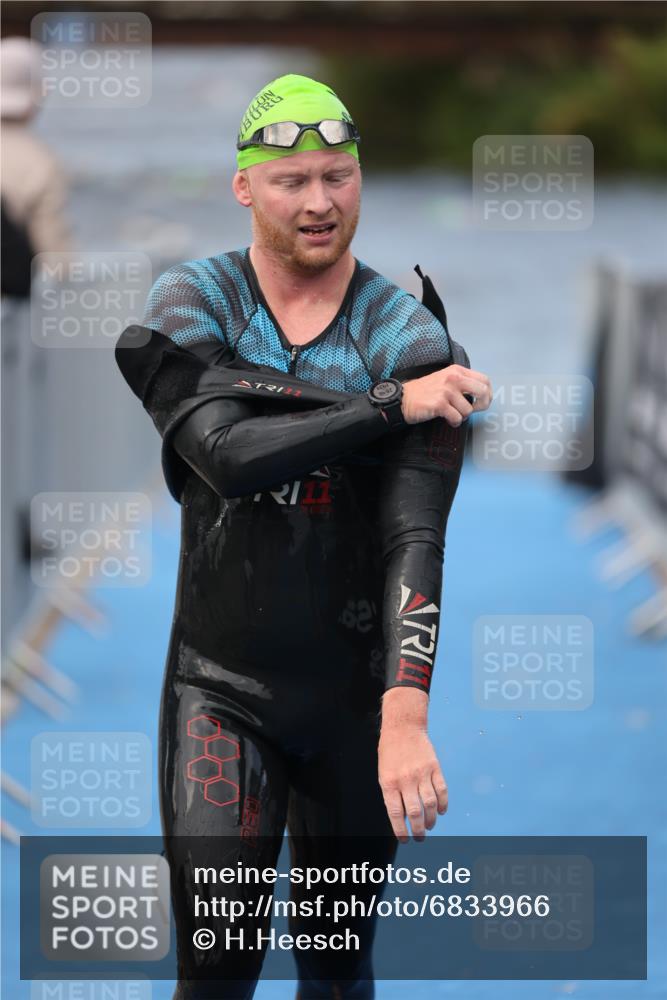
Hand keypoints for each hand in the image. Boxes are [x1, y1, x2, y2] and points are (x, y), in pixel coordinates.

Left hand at [378, 724, 447, 842]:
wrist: (403, 726)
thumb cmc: (390, 752)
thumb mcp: (383, 773)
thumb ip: (392, 793)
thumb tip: (402, 817)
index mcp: (389, 783)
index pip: (396, 814)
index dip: (401, 830)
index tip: (404, 840)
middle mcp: (406, 780)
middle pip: (415, 812)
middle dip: (418, 830)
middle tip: (419, 838)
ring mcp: (421, 773)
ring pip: (430, 804)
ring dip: (431, 819)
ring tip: (429, 826)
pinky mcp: (434, 767)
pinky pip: (441, 790)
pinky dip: (443, 803)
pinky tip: (440, 811)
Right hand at [401, 365, 492, 425]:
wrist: (403, 398)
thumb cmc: (424, 391)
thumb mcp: (444, 379)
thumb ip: (462, 383)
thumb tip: (480, 395)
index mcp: (456, 371)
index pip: (484, 380)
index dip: (488, 393)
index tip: (483, 402)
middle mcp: (453, 378)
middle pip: (482, 392)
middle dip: (482, 405)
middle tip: (473, 411)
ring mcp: (446, 391)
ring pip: (469, 409)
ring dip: (462, 416)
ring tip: (453, 415)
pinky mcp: (439, 404)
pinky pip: (457, 418)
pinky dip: (455, 423)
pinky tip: (448, 420)